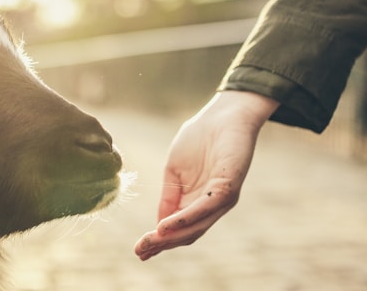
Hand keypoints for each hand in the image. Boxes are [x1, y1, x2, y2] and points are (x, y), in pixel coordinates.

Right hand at [134, 90, 277, 259]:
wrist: (222, 116)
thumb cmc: (199, 139)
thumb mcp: (174, 171)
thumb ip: (168, 197)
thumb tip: (159, 225)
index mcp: (196, 202)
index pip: (178, 230)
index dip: (158, 241)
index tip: (138, 250)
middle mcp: (210, 206)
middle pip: (186, 234)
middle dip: (161, 244)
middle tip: (139, 251)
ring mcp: (221, 199)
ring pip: (196, 227)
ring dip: (171, 237)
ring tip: (150, 241)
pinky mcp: (228, 187)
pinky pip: (205, 209)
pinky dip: (184, 219)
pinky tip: (165, 224)